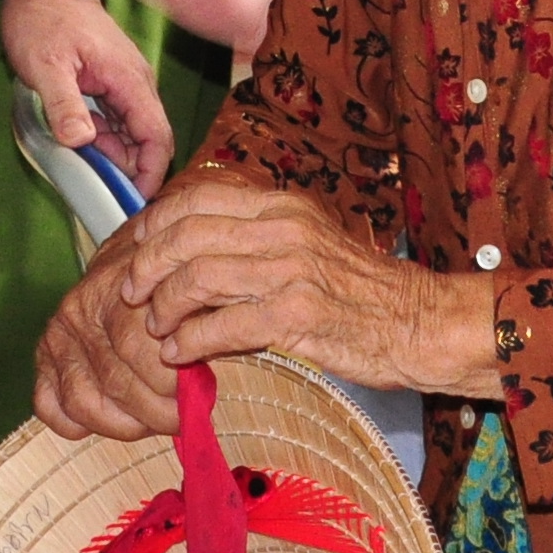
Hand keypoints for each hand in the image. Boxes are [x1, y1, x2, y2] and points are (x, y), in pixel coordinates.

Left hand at [1, 0, 173, 186]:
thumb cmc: (43, 20)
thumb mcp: (45, 65)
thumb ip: (63, 104)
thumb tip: (81, 142)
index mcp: (129, 80)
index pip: (157, 136)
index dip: (152, 173)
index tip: (135, 202)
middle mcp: (136, 84)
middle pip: (149, 140)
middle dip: (131, 170)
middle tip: (99, 190)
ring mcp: (125, 83)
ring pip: (132, 132)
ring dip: (114, 156)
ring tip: (84, 167)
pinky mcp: (111, 83)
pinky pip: (117, 121)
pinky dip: (104, 139)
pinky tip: (81, 146)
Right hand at [32, 216, 185, 441]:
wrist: (139, 253)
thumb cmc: (173, 275)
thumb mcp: (194, 280)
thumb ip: (204, 315)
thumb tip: (220, 356)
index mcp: (118, 285)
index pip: (137, 347)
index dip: (171, 383)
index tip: (200, 395)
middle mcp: (80, 309)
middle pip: (116, 379)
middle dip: (156, 411)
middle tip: (183, 417)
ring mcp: (59, 335)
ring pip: (84, 400)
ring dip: (125, 424)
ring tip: (154, 422)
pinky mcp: (45, 357)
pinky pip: (48, 405)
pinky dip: (77, 425)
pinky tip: (112, 421)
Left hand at [123, 175, 492, 395]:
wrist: (421, 322)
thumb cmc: (363, 291)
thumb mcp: (310, 242)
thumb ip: (260, 236)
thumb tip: (197, 248)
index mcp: (283, 204)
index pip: (198, 197)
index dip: (156, 223)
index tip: (135, 247)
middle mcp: (284, 228)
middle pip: (188, 233)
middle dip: (148, 264)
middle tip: (131, 292)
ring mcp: (292, 270)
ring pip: (199, 277)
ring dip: (165, 305)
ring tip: (155, 327)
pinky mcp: (298, 317)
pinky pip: (224, 325)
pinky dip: (190, 341)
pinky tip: (178, 355)